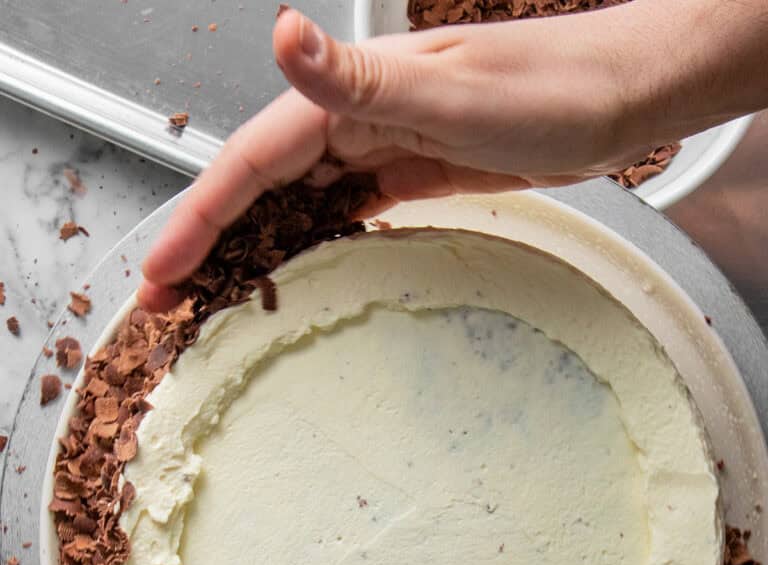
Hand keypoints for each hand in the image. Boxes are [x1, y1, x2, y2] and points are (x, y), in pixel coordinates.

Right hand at [139, 0, 767, 311]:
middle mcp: (354, 116)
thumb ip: (361, 78)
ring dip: (248, 248)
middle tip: (166, 305)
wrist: (623, 98)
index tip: (159, 272)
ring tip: (209, 298)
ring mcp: (379, 146)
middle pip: (258, 187)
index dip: (198, 217)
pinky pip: (339, 212)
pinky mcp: (407, 173)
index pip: (252, 162)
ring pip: (292, 203)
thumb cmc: (557, 89)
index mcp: (351, 93)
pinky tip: (288, 270)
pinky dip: (305, 243)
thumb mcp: (456, 90)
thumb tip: (281, 36)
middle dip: (206, 243)